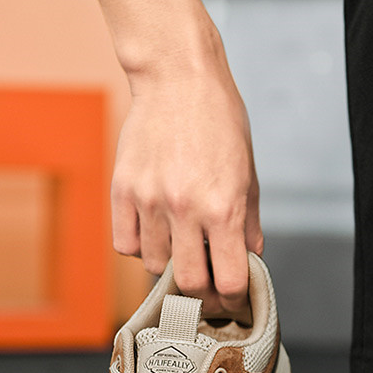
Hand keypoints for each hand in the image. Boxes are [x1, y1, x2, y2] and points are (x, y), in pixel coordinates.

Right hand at [111, 64, 262, 316]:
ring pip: (154, 266)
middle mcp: (185, 208)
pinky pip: (126, 244)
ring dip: (169, 264)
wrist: (177, 78)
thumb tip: (250, 259)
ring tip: (180, 242)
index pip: (229, 279)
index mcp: (224, 207)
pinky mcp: (122, 190)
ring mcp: (149, 200)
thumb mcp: (249, 174)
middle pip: (189, 283)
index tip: (233, 293)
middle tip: (207, 279)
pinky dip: (140, 246)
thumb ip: (249, 223)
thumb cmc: (219, 121)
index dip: (234, 294)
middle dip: (202, 289)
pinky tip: (155, 230)